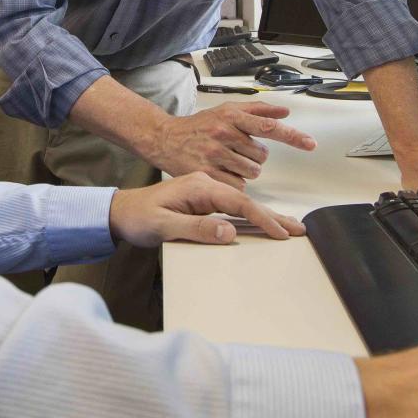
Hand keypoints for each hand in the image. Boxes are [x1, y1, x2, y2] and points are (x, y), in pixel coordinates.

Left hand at [107, 172, 305, 246]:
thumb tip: (229, 232)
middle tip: (298, 229)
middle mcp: (205, 185)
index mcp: (199, 186)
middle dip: (273, 216)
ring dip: (266, 215)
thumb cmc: (138, 217)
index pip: (238, 203)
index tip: (280, 232)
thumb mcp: (163, 225)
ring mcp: (205, 192)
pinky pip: (231, 207)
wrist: (119, 211)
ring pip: (241, 204)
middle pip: (245, 201)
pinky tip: (261, 222)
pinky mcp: (202, 200)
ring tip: (289, 226)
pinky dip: (250, 215)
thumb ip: (196, 228)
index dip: (261, 218)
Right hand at [145, 101, 315, 189]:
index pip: (268, 126)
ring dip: (244, 170)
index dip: (292, 136)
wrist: (165, 138)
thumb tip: (285, 112)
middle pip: (262, 155)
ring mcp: (214, 154)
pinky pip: (237, 185)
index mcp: (232, 116)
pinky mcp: (207, 173)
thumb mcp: (226, 110)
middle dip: (253, 155)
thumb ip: (258, 110)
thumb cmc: (198, 125)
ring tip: (226, 160)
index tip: (310, 144)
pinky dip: (233, 181)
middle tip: (235, 150)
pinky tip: (220, 172)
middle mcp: (224, 133)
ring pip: (252, 172)